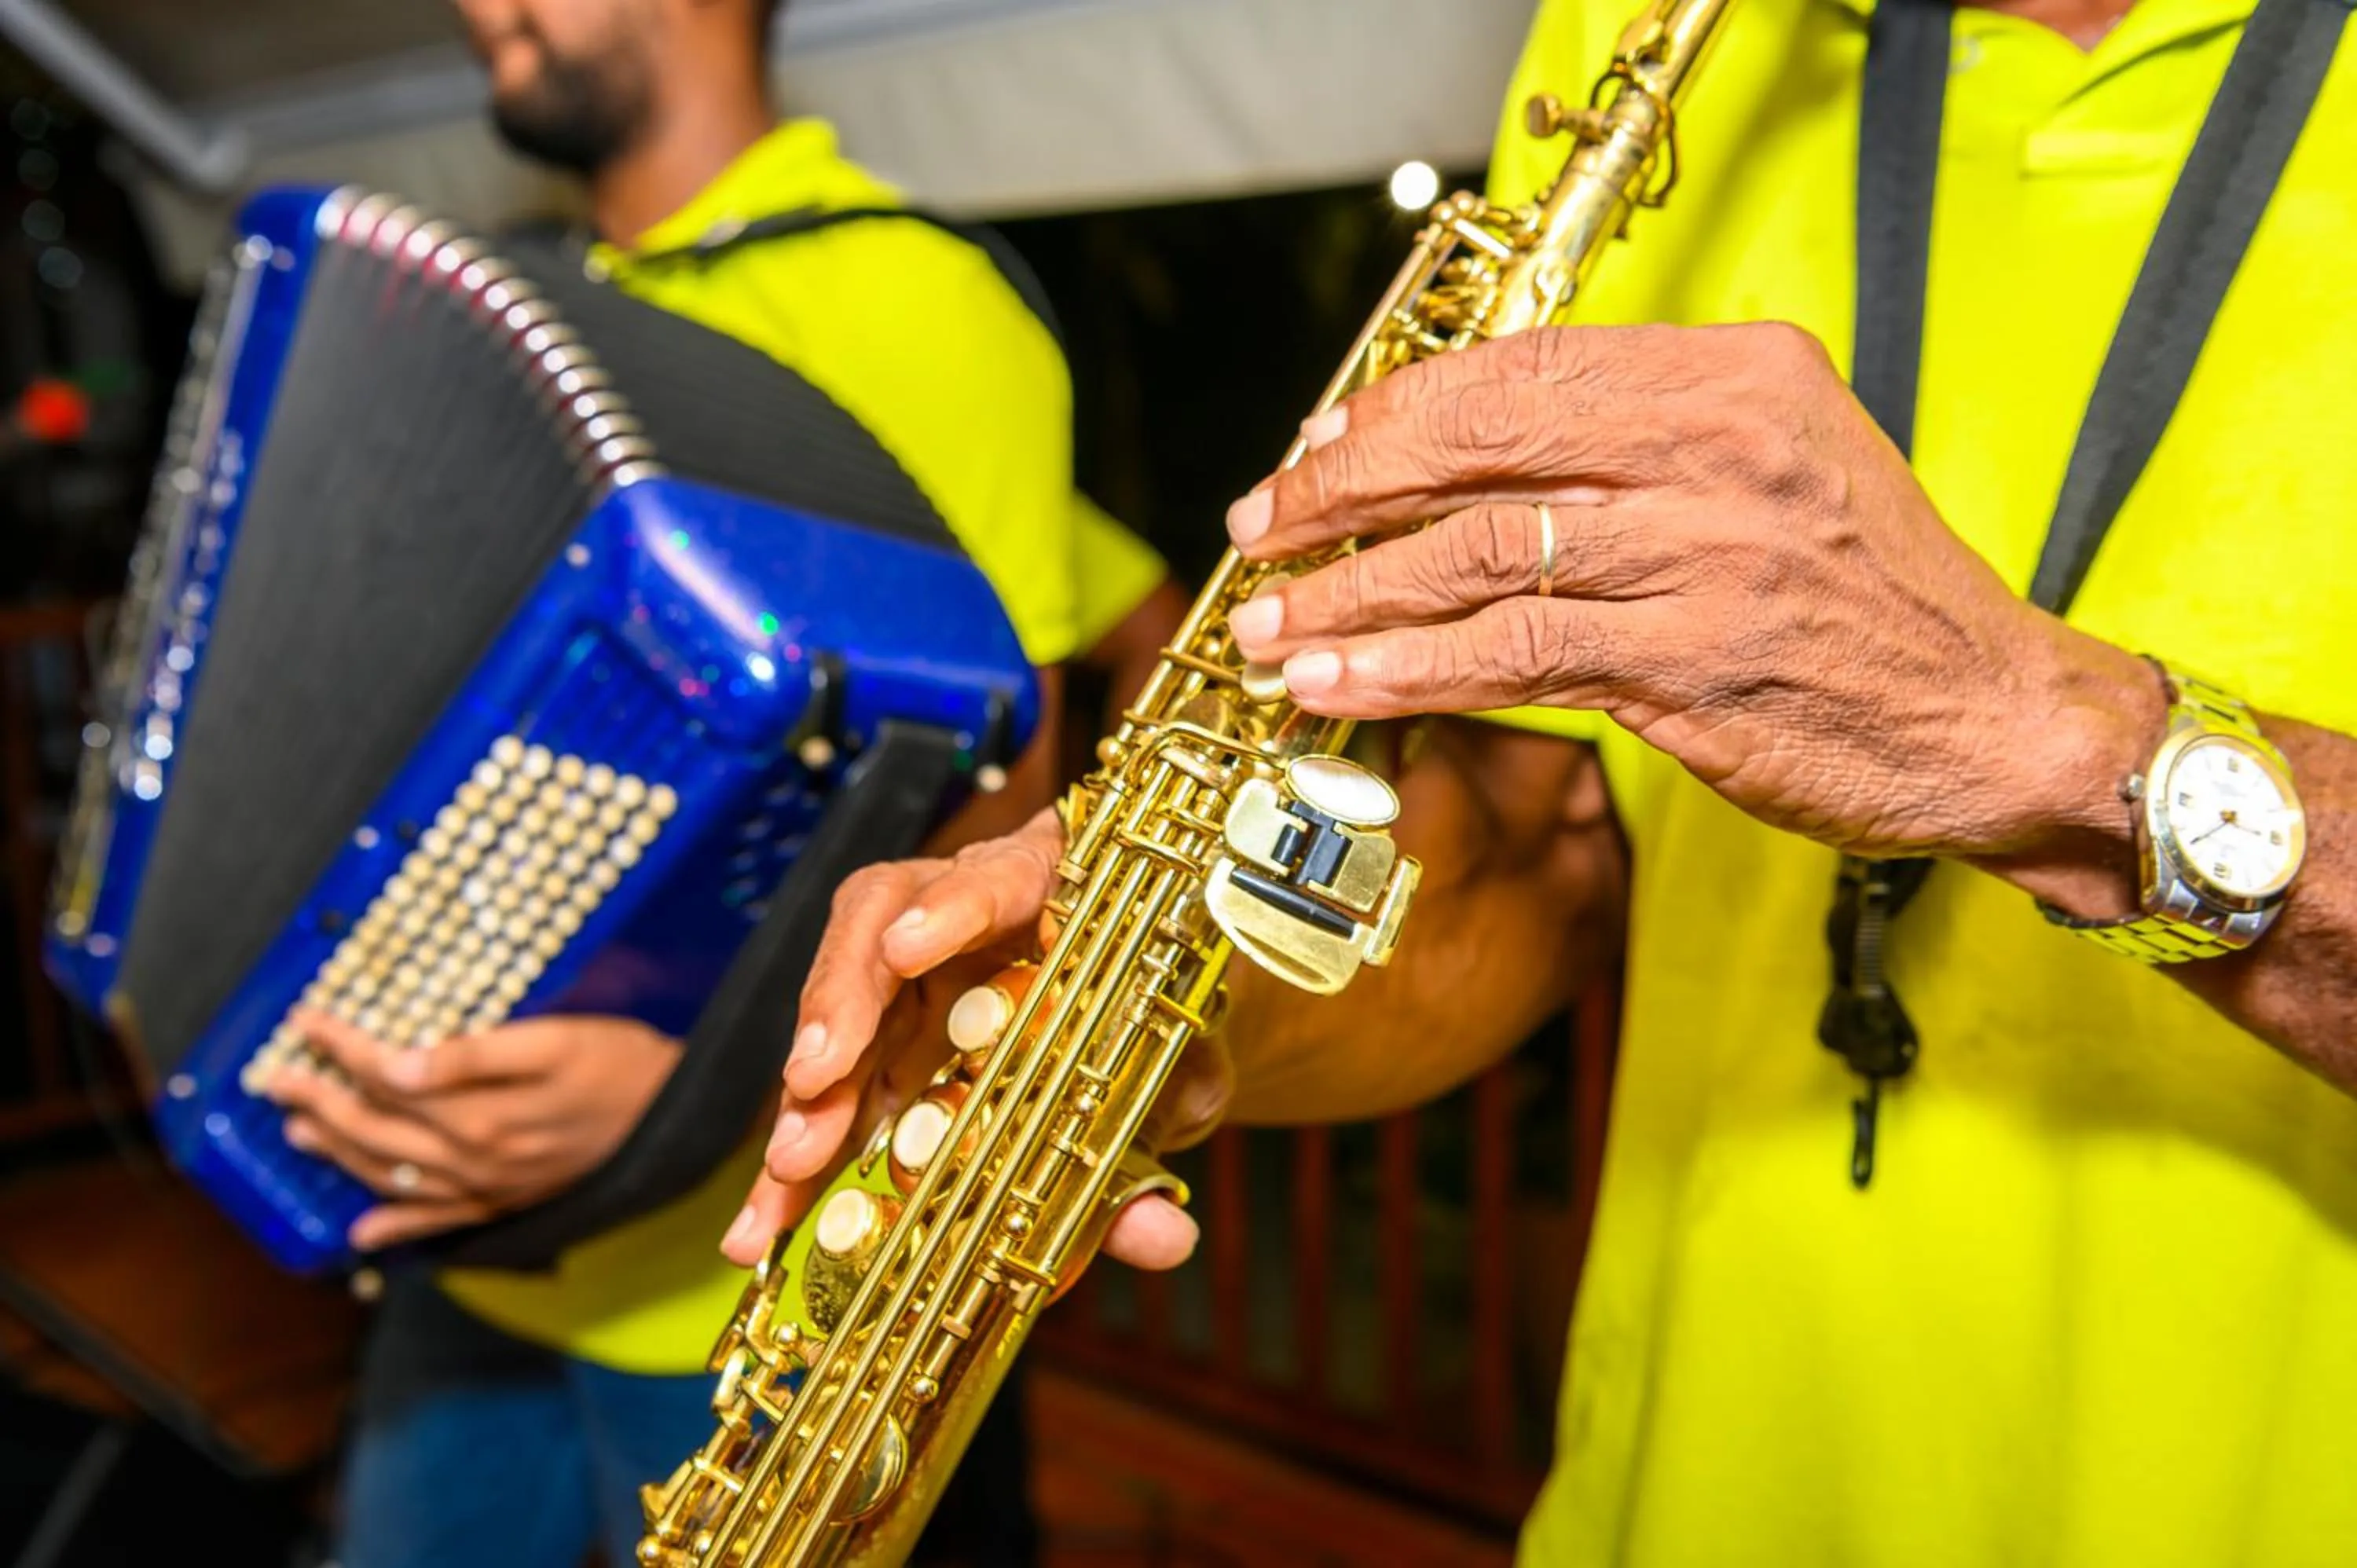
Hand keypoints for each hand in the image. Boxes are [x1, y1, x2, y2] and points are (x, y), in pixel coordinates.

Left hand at [261, 1011, 680, 1249]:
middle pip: (378, 1130)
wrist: (682, 1115)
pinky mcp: (508, 1201)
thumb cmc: (622, 1063)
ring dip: (341, 1154)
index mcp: (480, 1115)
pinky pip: (438, 1221)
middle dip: (321, 1101)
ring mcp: (489, 1188)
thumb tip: (397, 1067)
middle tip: (276, 1078)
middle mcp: (474, 1160)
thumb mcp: (556, 1041)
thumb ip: (474, 1056)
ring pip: (394, 1176)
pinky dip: (396, 1226)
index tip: (306, 1021)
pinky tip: (361, 1232)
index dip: (341, 1049)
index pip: (387, 1078)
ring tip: (300, 1133)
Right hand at [721, 808, 1221, 1271]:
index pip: (999, 873)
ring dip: (810, 1093)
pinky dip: (801, 1155)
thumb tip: (1163, 1234)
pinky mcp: (883, 1040)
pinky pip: (830, 1087)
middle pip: (881, 929)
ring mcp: (913, 975)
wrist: (1158, 1031)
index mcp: (1054, 883)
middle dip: (841, 1007)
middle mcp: (966, 910)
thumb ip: (1172, 1130)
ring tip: (789, 1168)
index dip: (953, 907)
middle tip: (814, 1082)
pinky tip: (766, 1221)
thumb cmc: (1170, 1014)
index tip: (908, 949)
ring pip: (841, 1010)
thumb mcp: (1185, 1065)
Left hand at [1224, 322, 2161, 881]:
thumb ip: (1637, 443)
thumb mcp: (1775, 465)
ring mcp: (1704, 558)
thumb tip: (1462, 457)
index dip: (1396, 413)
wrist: (1995, 716)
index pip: (1518, 369)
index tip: (1320, 452)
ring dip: (1351, 596)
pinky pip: (1510, 658)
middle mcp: (1719, 449)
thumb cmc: (1870, 596)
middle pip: (1476, 447)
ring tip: (1272, 629)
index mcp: (1735, 376)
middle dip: (1344, 495)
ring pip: (1475, 556)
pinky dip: (1409, 670)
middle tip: (1265, 536)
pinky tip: (1341, 682)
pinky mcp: (1689, 667)